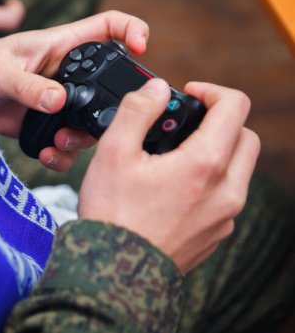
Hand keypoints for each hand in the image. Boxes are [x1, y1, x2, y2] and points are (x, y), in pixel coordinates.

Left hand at [0, 10, 148, 170]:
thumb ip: (28, 86)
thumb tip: (59, 102)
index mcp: (59, 47)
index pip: (106, 27)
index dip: (130, 29)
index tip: (142, 48)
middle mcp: (64, 75)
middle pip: (107, 88)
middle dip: (108, 109)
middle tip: (94, 125)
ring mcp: (55, 102)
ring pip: (89, 122)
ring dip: (80, 138)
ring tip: (57, 143)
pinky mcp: (43, 125)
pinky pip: (65, 143)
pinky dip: (61, 154)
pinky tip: (46, 154)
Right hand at [78, 79, 259, 272]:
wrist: (115, 271)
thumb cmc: (113, 213)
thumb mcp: (113, 152)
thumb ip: (137, 111)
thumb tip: (156, 88)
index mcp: (205, 164)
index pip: (234, 107)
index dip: (211, 90)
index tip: (188, 94)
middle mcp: (226, 190)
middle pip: (246, 136)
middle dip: (220, 120)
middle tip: (186, 122)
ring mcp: (225, 215)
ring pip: (240, 168)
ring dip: (218, 150)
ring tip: (178, 154)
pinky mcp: (217, 233)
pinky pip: (227, 195)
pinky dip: (212, 180)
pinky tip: (176, 186)